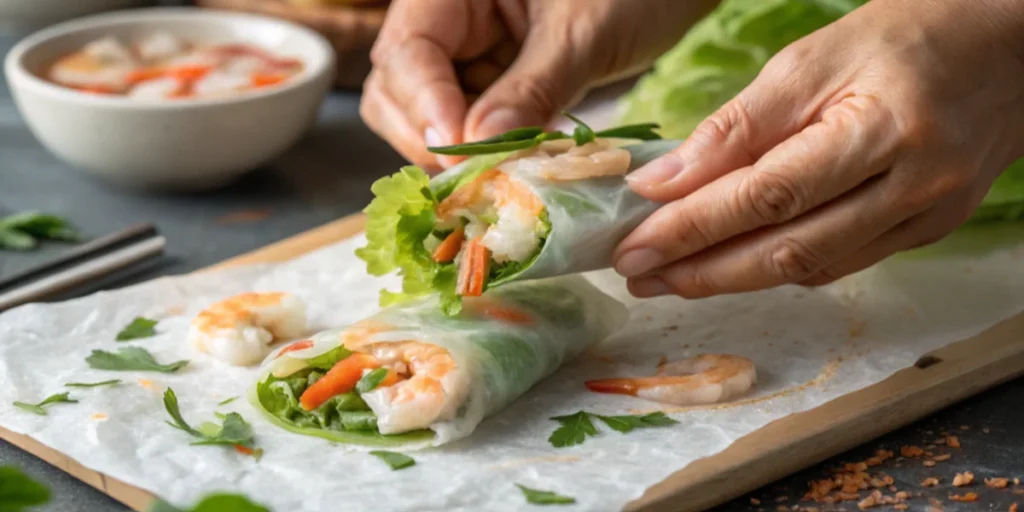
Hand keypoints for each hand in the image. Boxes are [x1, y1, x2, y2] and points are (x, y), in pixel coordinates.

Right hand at [360, 0, 715, 169]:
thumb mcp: (584, 33)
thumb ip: (532, 88)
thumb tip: (479, 147)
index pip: (408, 50)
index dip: (425, 105)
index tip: (460, 153)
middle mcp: (447, 18)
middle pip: (398, 87)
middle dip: (427, 137)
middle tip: (474, 179)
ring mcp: (468, 53)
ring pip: (427, 114)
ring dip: (454, 153)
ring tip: (496, 182)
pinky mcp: (493, 82)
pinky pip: (469, 124)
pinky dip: (484, 153)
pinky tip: (511, 173)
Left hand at [613, 0, 1023, 298]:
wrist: (1006, 49)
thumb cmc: (904, 38)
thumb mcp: (811, 61)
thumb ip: (737, 127)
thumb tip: (663, 183)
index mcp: (881, 130)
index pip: (767, 195)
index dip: (694, 226)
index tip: (634, 244)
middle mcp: (912, 187)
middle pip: (787, 250)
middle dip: (701, 271)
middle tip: (638, 275)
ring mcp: (925, 217)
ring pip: (811, 268)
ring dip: (731, 281)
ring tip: (669, 278)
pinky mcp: (927, 232)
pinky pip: (840, 265)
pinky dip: (778, 268)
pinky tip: (732, 267)